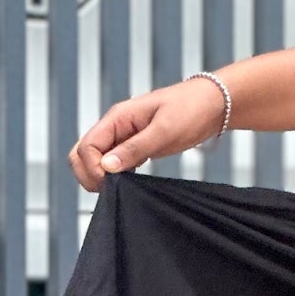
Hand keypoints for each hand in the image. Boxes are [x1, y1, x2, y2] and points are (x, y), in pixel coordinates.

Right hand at [69, 76, 227, 190]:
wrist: (212, 105)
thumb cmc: (190, 110)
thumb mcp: (163, 131)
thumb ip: (134, 148)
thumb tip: (106, 167)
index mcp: (117, 118)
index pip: (86, 147)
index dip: (93, 169)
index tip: (110, 183)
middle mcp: (115, 126)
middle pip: (82, 153)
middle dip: (89, 174)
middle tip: (110, 190)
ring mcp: (123, 136)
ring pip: (95, 159)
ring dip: (100, 175)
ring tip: (120, 188)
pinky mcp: (135, 146)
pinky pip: (113, 162)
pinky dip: (115, 175)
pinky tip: (130, 182)